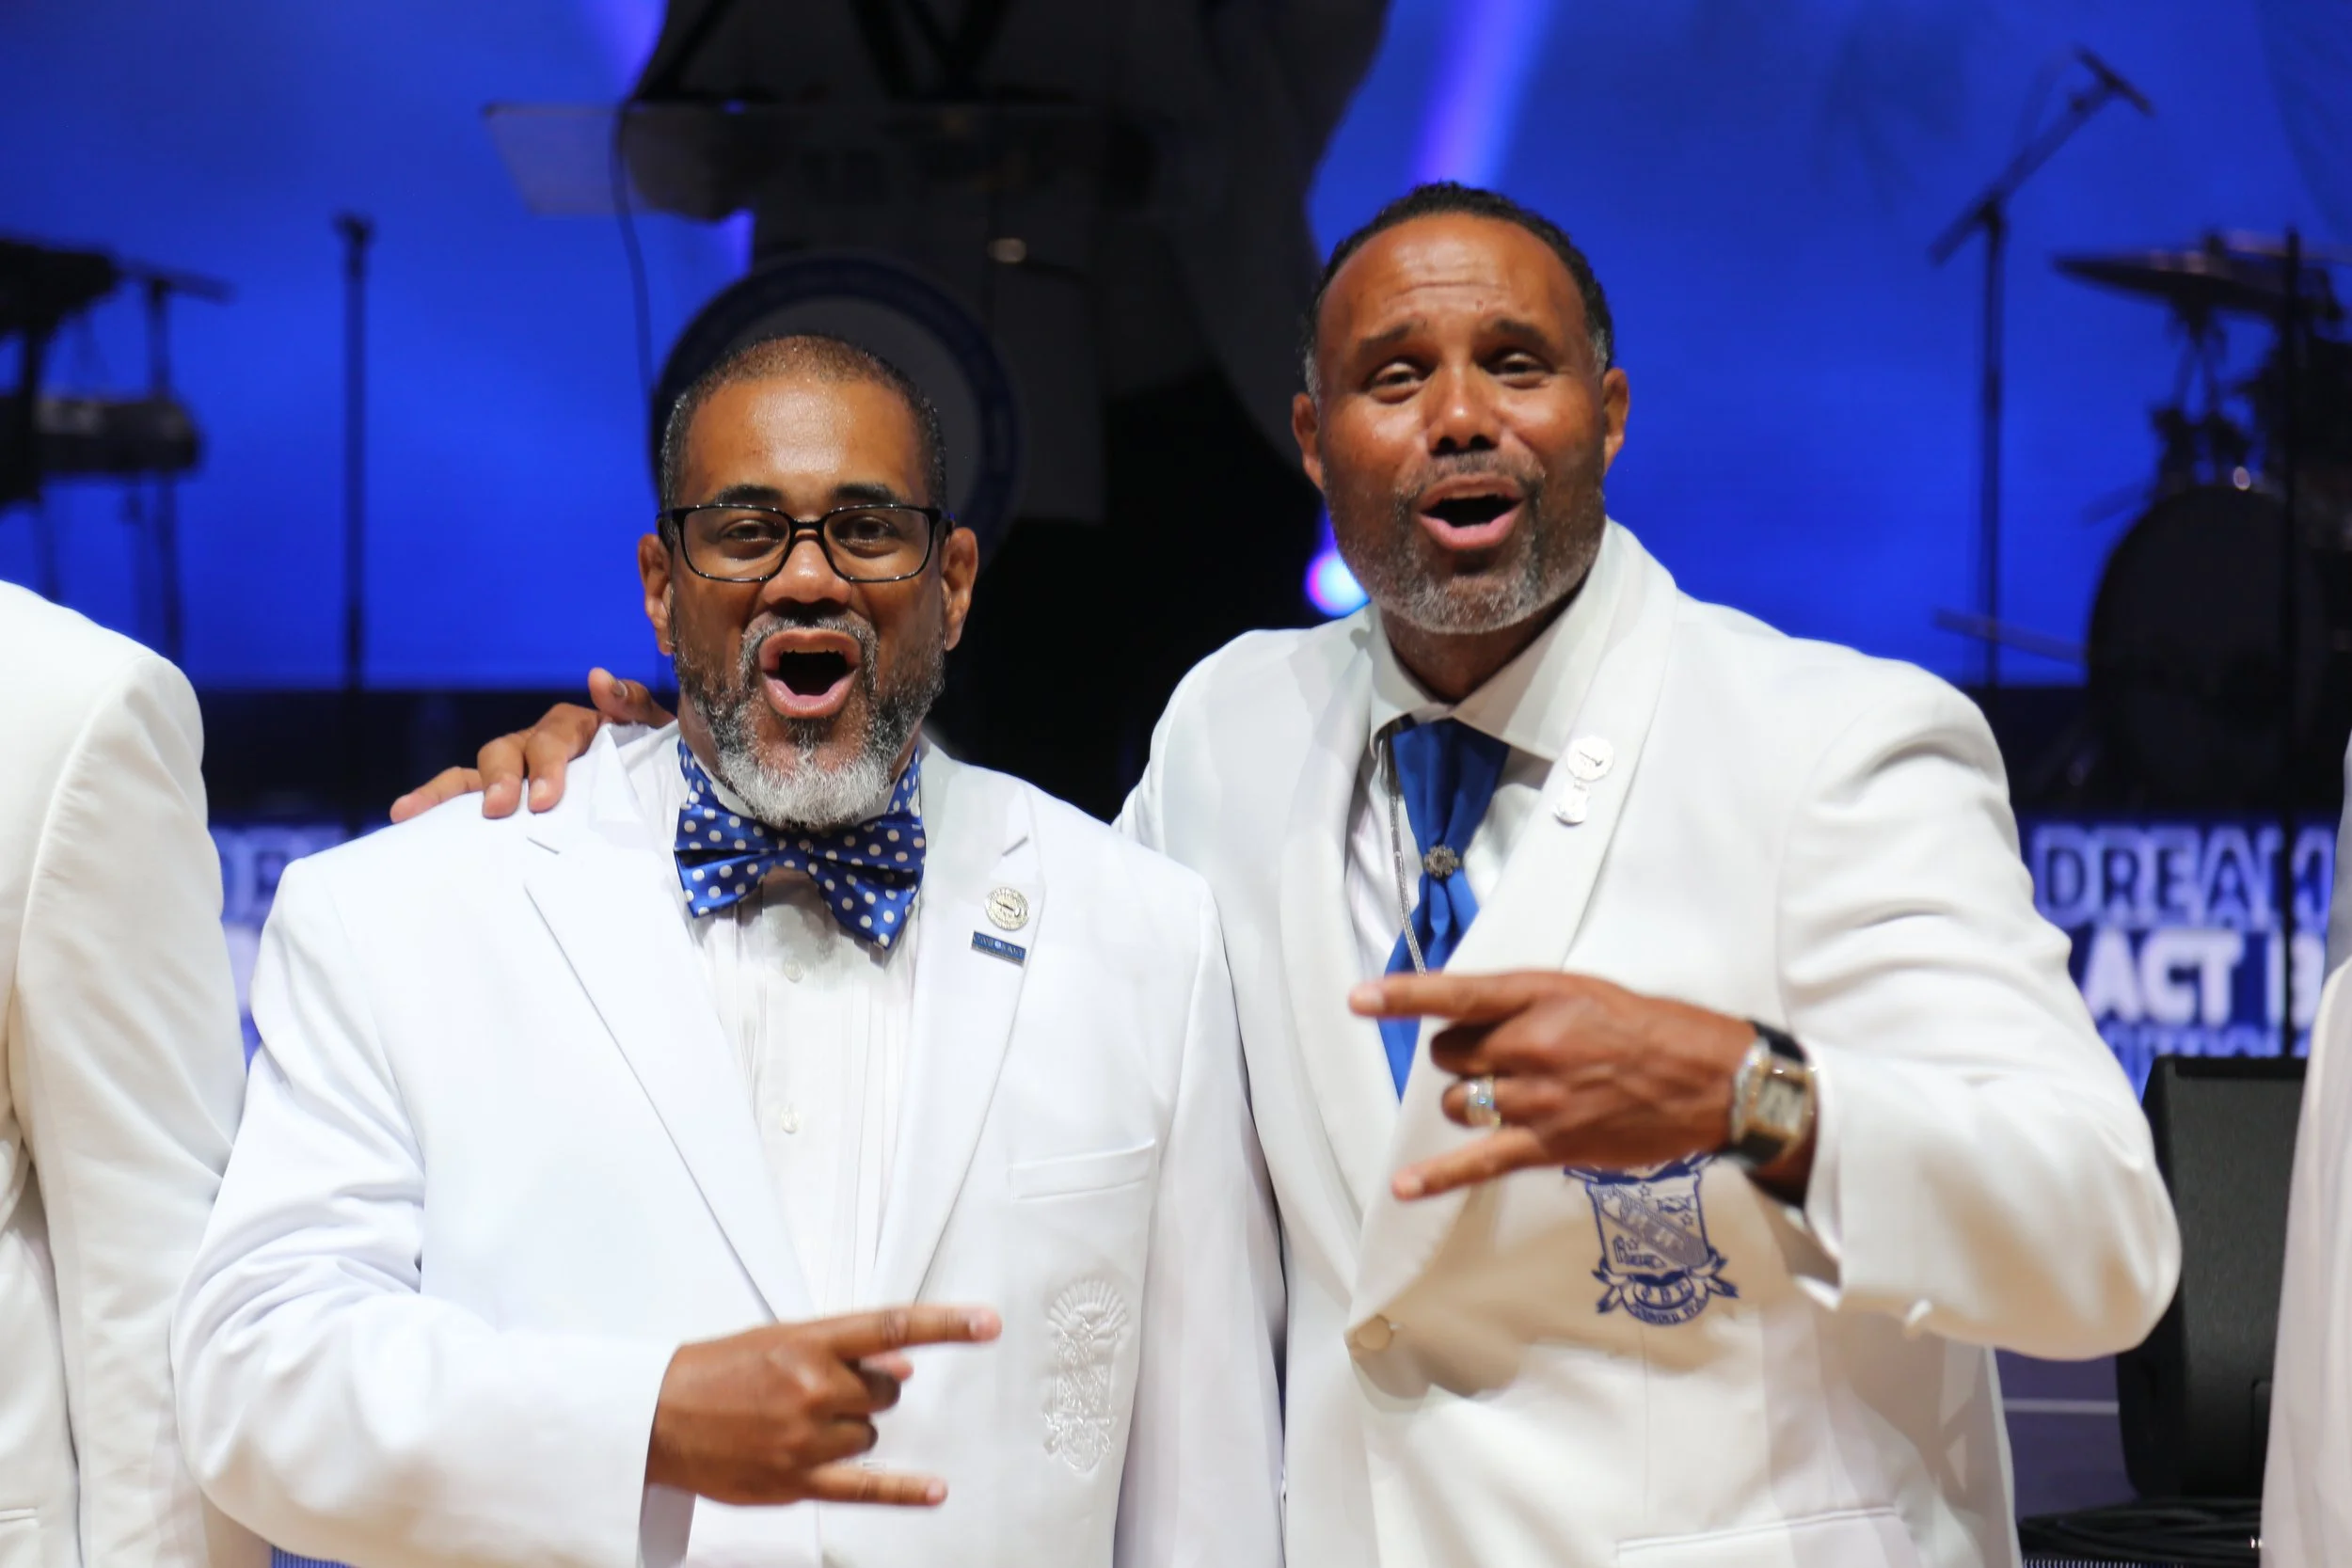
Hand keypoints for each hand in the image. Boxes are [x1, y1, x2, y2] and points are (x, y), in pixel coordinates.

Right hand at [388, 668, 671, 822]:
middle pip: (510, 751)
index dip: (548, 764)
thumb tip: (597, 676)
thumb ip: (632, 706)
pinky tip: (403, 814)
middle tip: (502, 809)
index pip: (555, 735)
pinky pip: (462, 797)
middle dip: (503, 779)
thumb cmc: (656, 764)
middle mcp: (538, 744)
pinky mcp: (500, 799)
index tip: (547, 798)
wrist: (665, 807)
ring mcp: (516, 772)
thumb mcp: (656, 735)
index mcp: (577, 728)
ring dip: (448, 791)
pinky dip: (433, 801)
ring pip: (477, 771)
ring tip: (415, 811)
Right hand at [647, 1305, 1000, 1506]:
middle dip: (866, 1390)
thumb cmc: (715, 1372)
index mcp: (809, 1341)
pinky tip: (934, 1491)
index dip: (946, 1325)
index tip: (987, 1323)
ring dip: (848, 1430)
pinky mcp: (796, 1479)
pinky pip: (864, 1487)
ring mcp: (806, 1436)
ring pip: (869, 1434)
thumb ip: (845, 1349)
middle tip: (817, 1391)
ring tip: (795, 1423)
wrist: (656, 1417)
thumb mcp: (779, 1341)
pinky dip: (903, 1490)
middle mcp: (813, 1386)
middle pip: (886, 1390)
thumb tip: (904, 1363)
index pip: (892, 1327)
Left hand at [1348, 972, 1804, 1201]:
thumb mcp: (1585, 991)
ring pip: (1461, 1102)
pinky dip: (1439, 1177)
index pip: (1457, 995)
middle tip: (1502, 1056)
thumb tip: (1478, 1020)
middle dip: (1462, 1056)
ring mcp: (1539, 1099)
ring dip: (1470, 1099)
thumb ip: (1527, 1003)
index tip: (1359, 1000)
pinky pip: (1480, 1161)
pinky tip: (1406, 1187)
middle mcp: (1533, 1045)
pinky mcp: (1551, 1144)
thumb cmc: (1652, 1029)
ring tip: (1508, 1094)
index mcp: (1540, 997)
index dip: (1403, 997)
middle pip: (1451, 1054)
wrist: (1712, 1080)